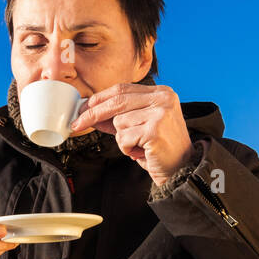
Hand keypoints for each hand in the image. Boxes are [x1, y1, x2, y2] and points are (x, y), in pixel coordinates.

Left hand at [69, 82, 193, 185]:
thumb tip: (88, 112)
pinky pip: (124, 138)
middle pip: (116, 102)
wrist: (182, 169)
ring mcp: (160, 113)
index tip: (82, 108)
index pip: (122, 89)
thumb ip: (117, 117)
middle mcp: (163, 99)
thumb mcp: (137, 126)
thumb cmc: (159, 148)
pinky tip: (142, 152)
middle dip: (93, 113)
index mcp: (161, 92)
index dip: (99, 99)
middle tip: (77, 124)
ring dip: (122, 139)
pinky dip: (128, 149)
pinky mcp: (155, 130)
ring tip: (139, 146)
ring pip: (119, 122)